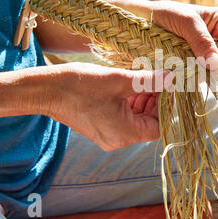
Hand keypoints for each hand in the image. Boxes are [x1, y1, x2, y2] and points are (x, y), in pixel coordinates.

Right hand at [49, 63, 168, 150]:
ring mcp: (107, 135)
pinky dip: (130, 104)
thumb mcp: (120, 80)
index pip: (158, 126)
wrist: (45, 90)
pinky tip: (131, 87)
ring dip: (143, 102)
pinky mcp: (99, 128)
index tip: (169, 88)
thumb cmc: (80, 85)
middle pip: (148, 124)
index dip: (167, 107)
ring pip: (136, 120)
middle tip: (159, 81)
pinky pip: (123, 119)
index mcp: (125, 133)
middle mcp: (117, 140)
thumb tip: (172, 78)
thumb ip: (149, 81)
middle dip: (155, 102)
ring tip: (145, 81)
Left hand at [149, 0, 217, 70]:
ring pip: (214, 72)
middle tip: (196, 71)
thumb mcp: (186, 22)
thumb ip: (202, 41)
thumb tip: (216, 63)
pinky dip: (192, 78)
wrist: (142, 22)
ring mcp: (207, 54)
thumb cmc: (165, 14)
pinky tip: (180, 74)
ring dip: (201, 75)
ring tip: (184, 71)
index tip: (212, 65)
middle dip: (214, 69)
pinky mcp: (195, 66)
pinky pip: (200, 77)